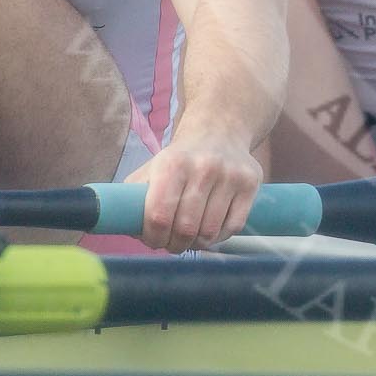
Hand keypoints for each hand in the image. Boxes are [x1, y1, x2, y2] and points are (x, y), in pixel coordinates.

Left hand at [129, 134, 263, 251]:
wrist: (219, 131)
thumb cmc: (179, 160)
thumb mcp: (151, 169)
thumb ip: (133, 198)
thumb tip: (124, 227)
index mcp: (172, 163)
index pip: (159, 215)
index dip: (153, 237)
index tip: (153, 241)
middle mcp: (204, 166)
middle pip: (186, 228)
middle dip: (175, 244)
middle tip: (171, 244)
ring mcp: (230, 174)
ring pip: (210, 232)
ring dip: (197, 244)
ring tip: (190, 237)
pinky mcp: (251, 182)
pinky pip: (233, 227)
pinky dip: (219, 237)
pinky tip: (210, 229)